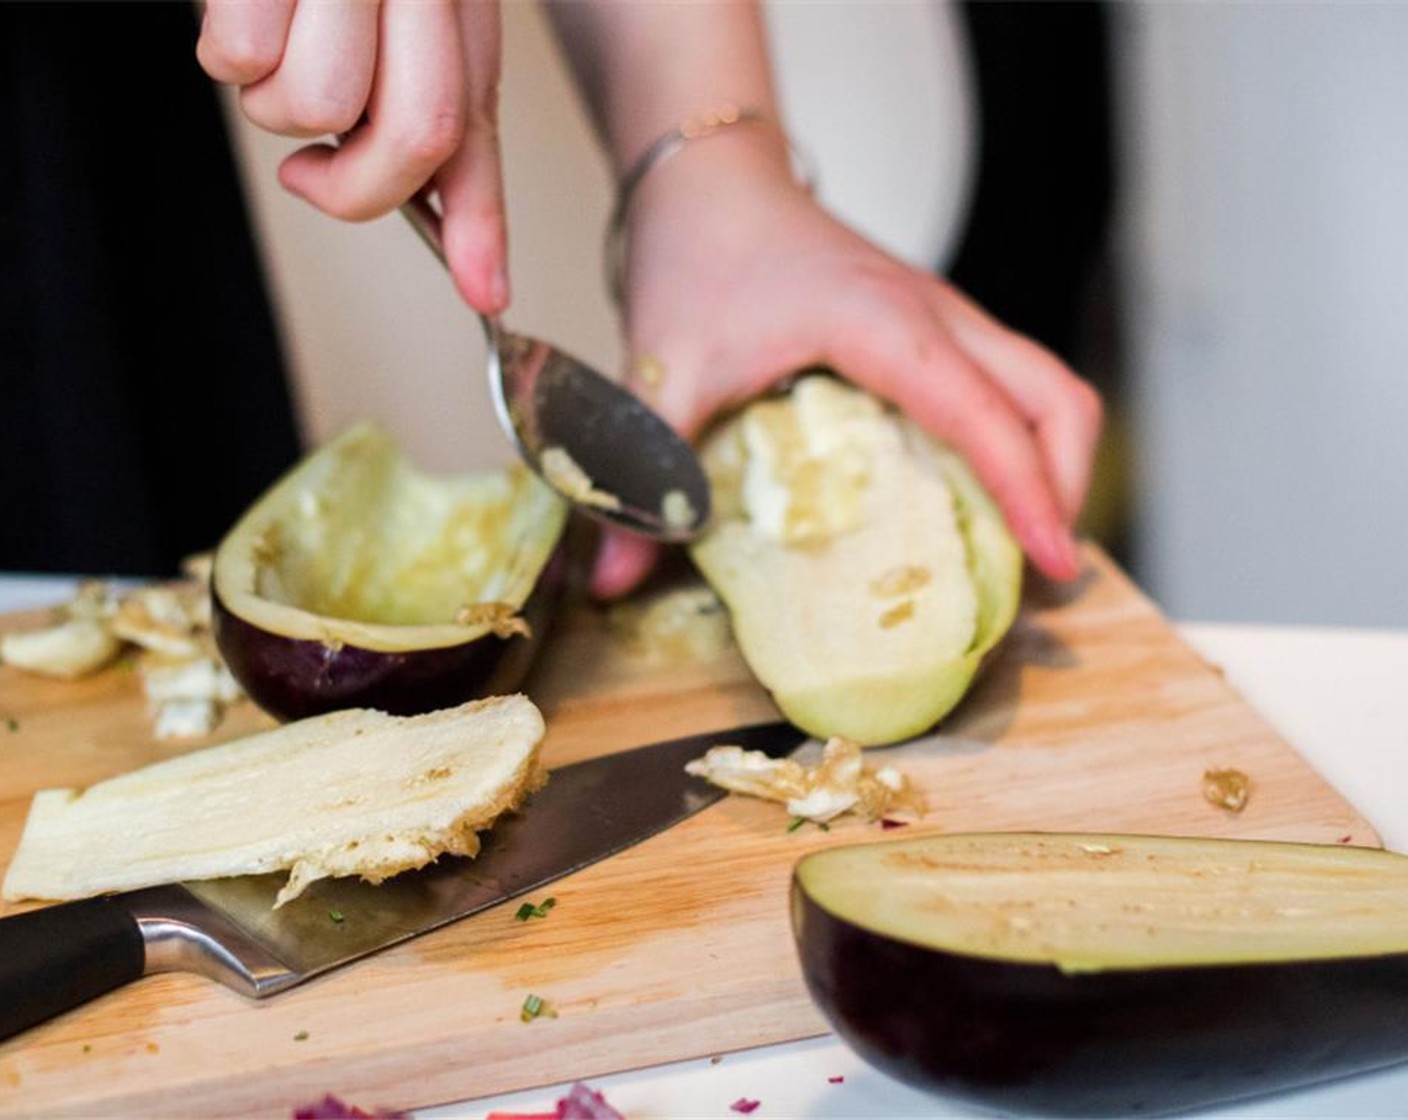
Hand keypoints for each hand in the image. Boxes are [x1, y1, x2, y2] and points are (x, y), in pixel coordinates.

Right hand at [196, 0, 508, 312]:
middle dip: (352, 184)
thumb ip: (449, 138)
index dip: (483, 227)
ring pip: (315, 106)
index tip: (489, 296)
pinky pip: (240, 59)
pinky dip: (224, 48)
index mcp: (461, 14)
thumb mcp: (420, 31)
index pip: (480, 132)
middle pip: (414, 138)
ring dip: (274, 99)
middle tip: (311, 169)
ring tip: (279, 36)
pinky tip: (246, 3)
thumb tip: (482, 278)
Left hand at [592, 129, 1101, 596]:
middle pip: (1056, 395)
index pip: (985, 413)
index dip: (1029, 491)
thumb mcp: (661, 368)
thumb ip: (645, 469)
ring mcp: (944, 316)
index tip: (1053, 560)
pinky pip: (1011, 384)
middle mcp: (935, 314)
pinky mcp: (936, 326)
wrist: (710, 180)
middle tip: (1042, 566)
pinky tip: (981, 495)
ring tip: (1026, 542)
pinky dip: (1020, 441)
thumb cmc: (694, 259)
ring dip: (1053, 463)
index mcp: (883, 324)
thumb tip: (609, 581)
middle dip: (1065, 484)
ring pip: (1046, 385)